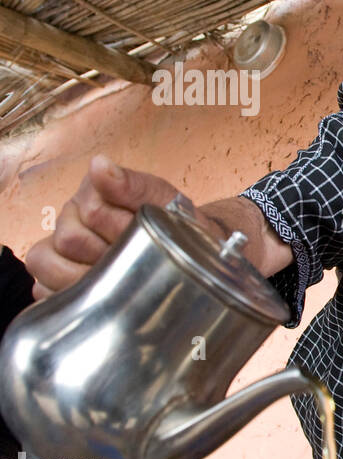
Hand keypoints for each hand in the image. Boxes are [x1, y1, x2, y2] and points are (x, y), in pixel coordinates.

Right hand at [25, 155, 182, 298]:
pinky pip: (41, 287)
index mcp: (94, 191)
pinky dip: (65, 293)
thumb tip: (99, 165)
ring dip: (83, 277)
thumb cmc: (173, 225)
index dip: (122, 231)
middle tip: (134, 260)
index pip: (92, 213)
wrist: (186, 250)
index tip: (145, 236)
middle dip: (107, 256)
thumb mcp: (165, 202)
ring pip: (45, 263)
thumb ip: (134, 184)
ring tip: (115, 278)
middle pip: (69, 240)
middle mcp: (70, 215)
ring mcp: (58, 245)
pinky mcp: (54, 274)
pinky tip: (95, 293)